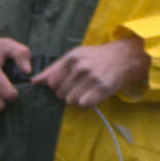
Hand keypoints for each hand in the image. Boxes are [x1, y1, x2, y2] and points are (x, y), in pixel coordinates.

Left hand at [33, 36, 150, 108]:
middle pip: (60, 93)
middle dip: (66, 93)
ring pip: (70, 100)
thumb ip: (53, 68)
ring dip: (76, 99)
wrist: (124, 57)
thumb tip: (35, 81)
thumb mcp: (75, 56)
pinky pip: (84, 104)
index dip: (56, 86)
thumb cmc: (96, 57)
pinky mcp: (102, 88)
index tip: (65, 83)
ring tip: (86, 90)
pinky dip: (86, 103)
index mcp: (71, 58)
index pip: (51, 82)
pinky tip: (92, 95)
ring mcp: (92, 78)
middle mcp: (81, 67)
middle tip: (78, 87)